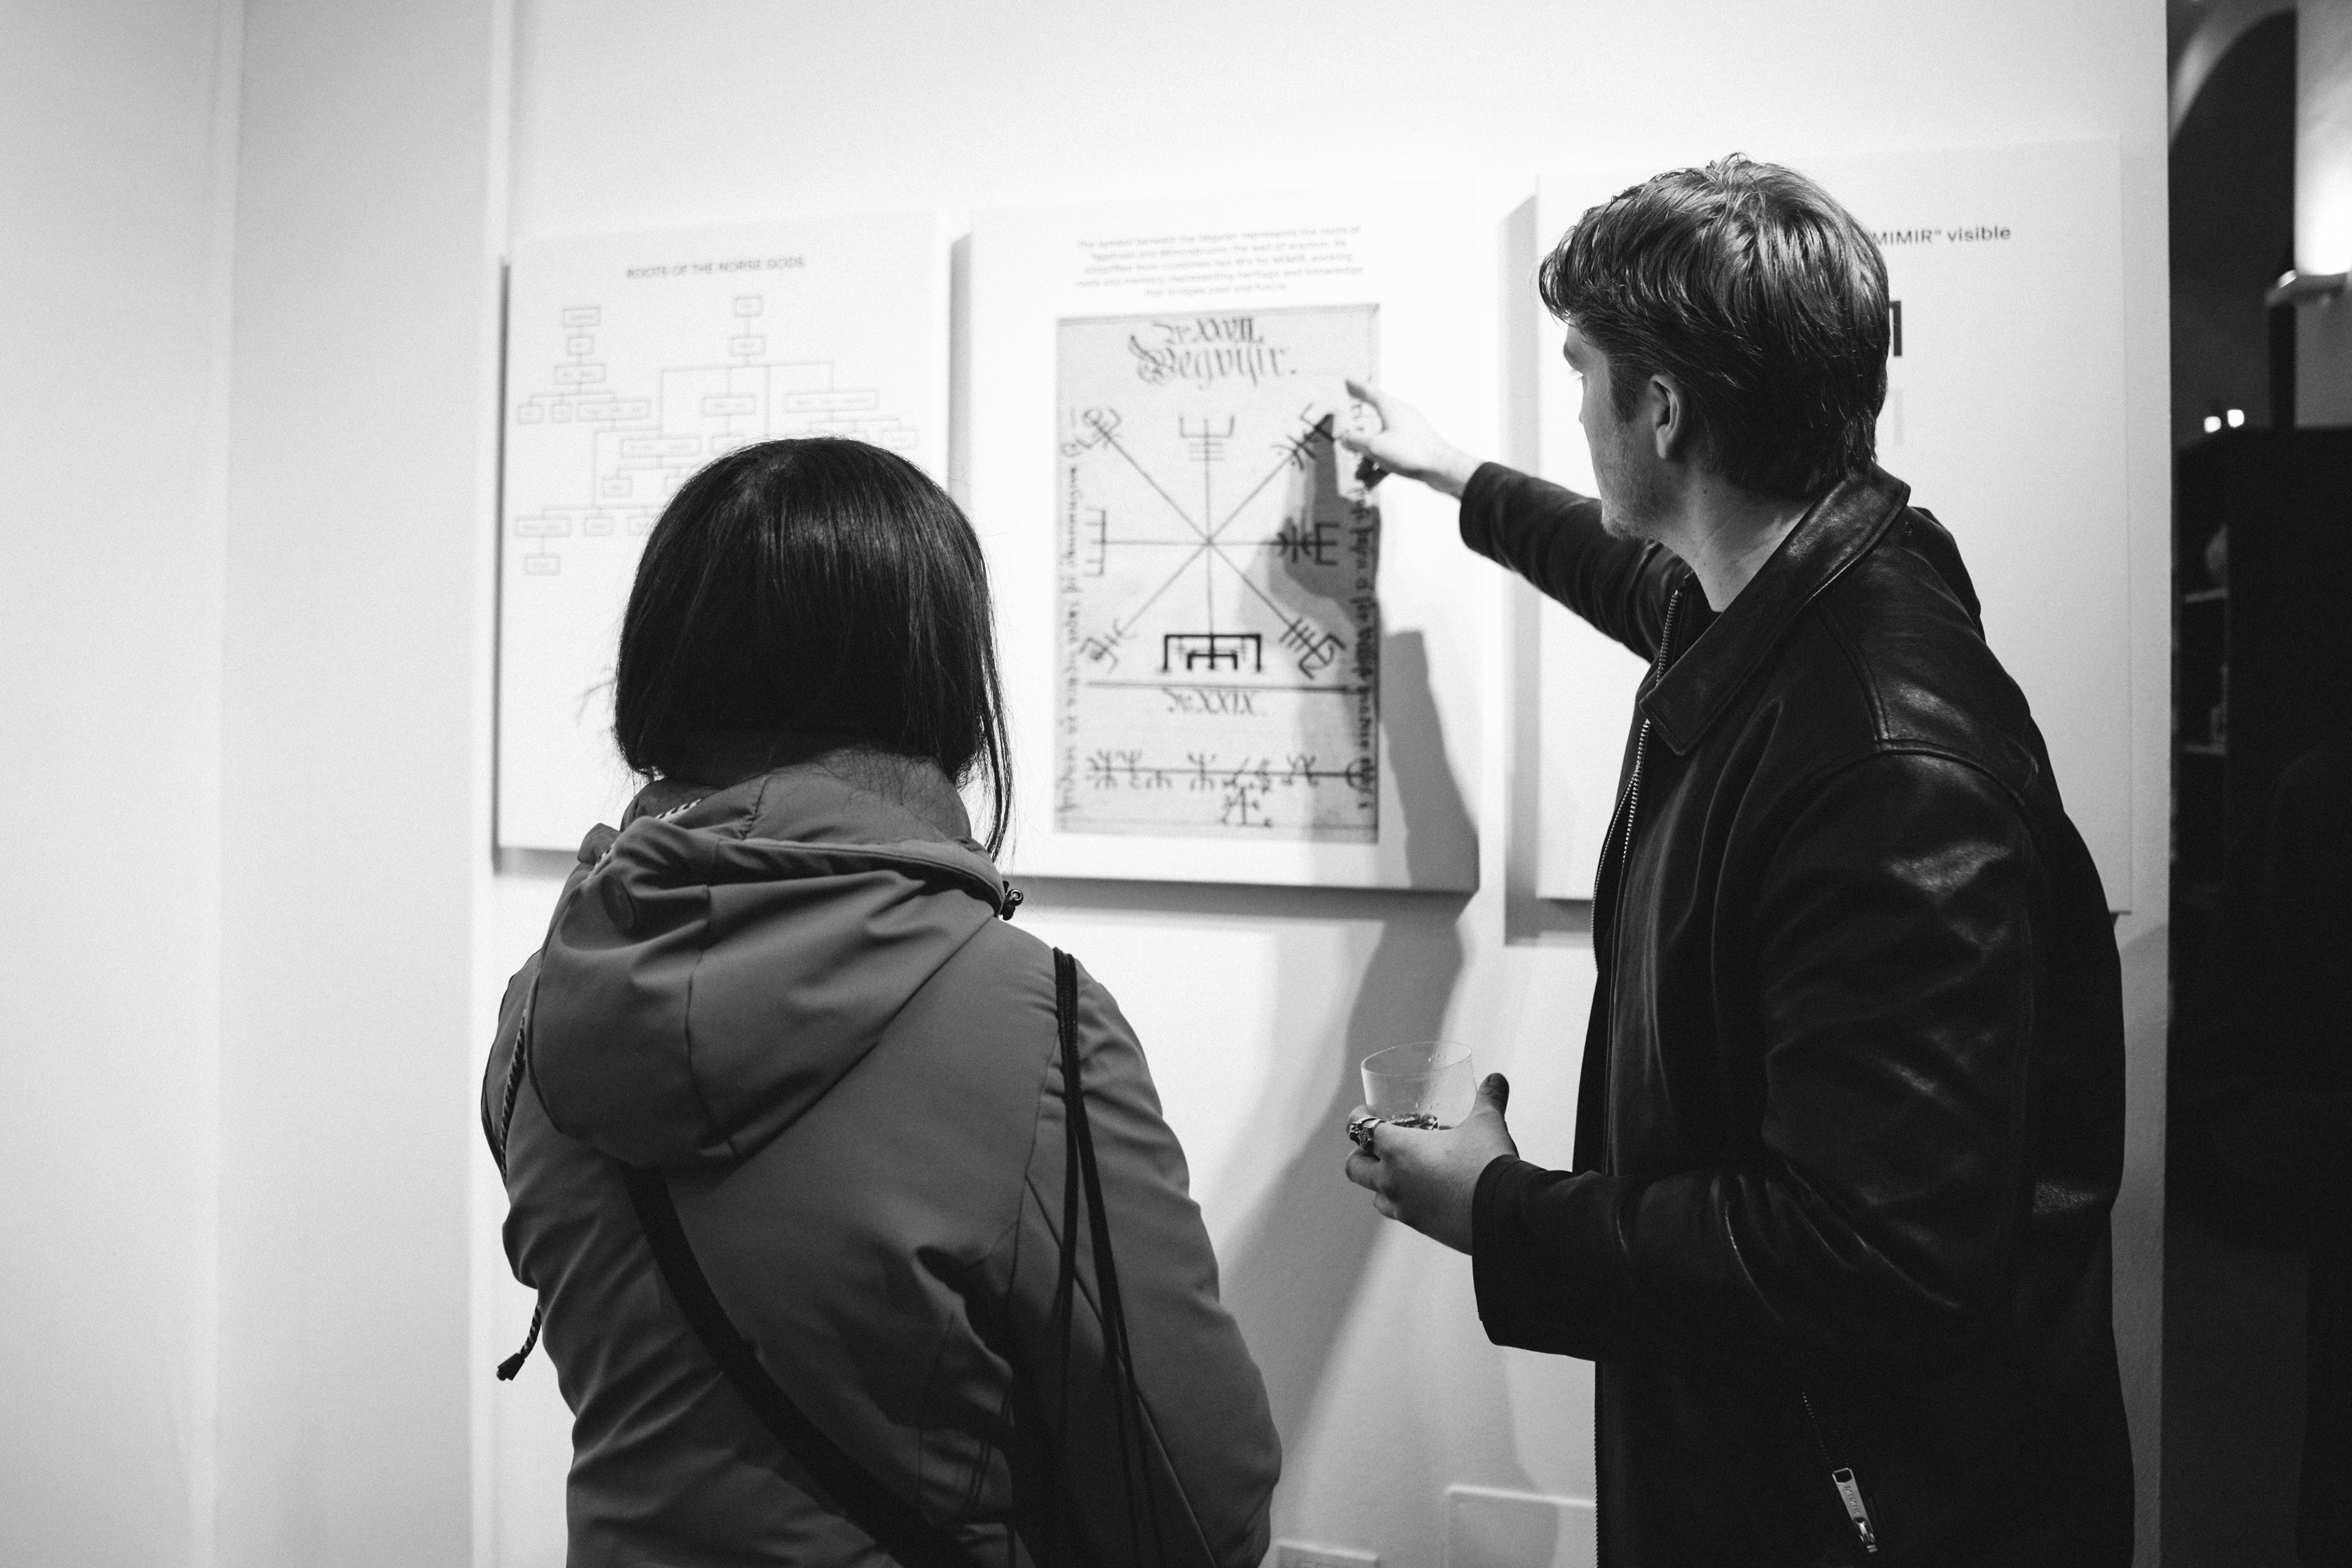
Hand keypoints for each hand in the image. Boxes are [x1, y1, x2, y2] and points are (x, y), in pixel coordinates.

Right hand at [1337, 379, 1481, 498]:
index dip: (1358, 388)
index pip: (1371, 393)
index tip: (1348, 382)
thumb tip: (1345, 438)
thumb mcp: (1375, 447)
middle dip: (1360, 441)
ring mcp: (1409, 433)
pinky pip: (1393, 454)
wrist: (1442, 469)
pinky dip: (1382, 466)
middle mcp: (1401, 417)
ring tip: (1359, 477)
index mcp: (1392, 409)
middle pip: (1374, 424)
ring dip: (1369, 459)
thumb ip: (1356, 441)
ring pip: (1383, 443)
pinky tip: (1372, 482)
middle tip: (1348, 446)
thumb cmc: (1411, 452)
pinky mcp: (1415, 448)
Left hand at [1343, 1074, 1517, 1251]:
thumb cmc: (1489, 1162)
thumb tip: (1497, 1079)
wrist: (1506, 1213)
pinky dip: (1405, 1202)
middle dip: (1361, 1154)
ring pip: (1376, 1196)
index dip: (1358, 1117)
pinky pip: (1401, 1214)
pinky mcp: (1422, 1228)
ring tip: (1401, 1171)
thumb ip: (1488, 1098)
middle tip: (1377, 1144)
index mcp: (1398, 1150)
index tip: (1366, 1112)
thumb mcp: (1487, 1123)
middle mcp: (1392, 1181)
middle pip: (1355, 1168)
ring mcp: (1404, 1208)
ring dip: (1381, 1182)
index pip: (1360, 1129)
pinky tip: (1426, 1193)